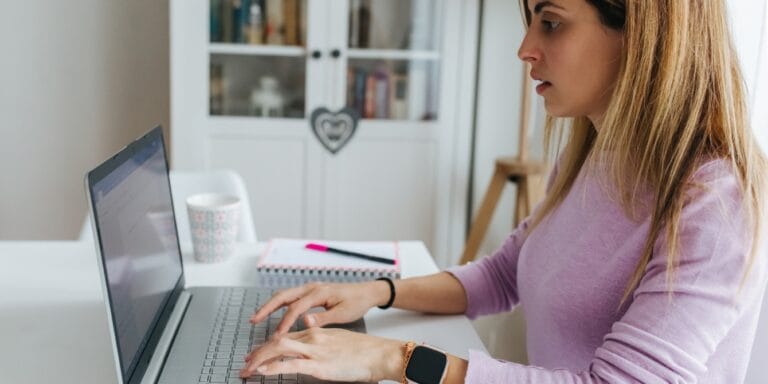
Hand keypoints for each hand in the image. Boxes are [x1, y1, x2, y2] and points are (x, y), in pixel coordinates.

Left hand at [240, 328, 403, 381]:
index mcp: (316, 332)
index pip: (284, 337)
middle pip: (277, 341)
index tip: (255, 355)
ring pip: (279, 349)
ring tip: (247, 369)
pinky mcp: (320, 365)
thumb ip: (322, 341)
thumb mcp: (339, 341)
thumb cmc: (364, 351)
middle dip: (257, 353)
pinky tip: (262, 372)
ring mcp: (315, 350)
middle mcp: (312, 337)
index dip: (266, 346)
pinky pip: (291, 365)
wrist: (380, 354)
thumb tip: (310, 344)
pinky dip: (274, 368)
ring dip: (259, 359)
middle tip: (245, 365)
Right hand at [250, 281, 388, 333]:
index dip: (284, 322)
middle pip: (283, 296)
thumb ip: (323, 318)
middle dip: (267, 308)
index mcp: (319, 293)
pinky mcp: (311, 292)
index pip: (296, 308)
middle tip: (253, 320)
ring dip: (270, 305)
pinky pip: (290, 297)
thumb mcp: (343, 313)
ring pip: (284, 295)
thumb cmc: (356, 302)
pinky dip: (279, 304)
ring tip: (257, 317)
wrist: (366, 292)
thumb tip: (305, 322)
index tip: (277, 336)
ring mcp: (310, 288)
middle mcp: (311, 288)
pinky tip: (272, 313)